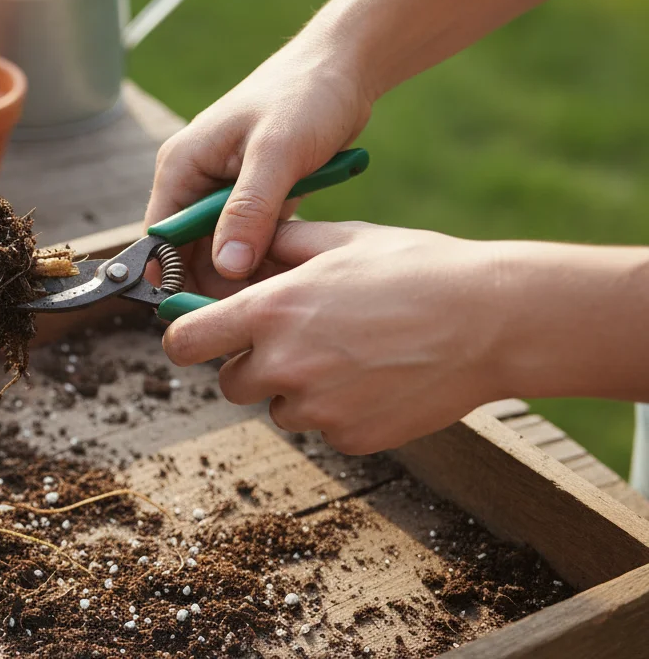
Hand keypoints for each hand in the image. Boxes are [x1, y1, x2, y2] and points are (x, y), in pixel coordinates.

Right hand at [145, 33, 373, 283]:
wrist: (344, 67)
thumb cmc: (305, 95)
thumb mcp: (276, 153)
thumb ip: (249, 209)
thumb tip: (225, 266)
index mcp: (181, 166)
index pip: (158, 239)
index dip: (173, 279)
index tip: (204, 312)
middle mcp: (194, 181)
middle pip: (188, 253)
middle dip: (217, 281)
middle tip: (256, 305)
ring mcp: (224, 192)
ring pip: (221, 252)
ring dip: (246, 272)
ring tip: (280, 288)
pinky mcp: (254, 198)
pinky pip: (250, 241)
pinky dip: (266, 257)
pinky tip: (292, 270)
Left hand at [162, 221, 510, 454]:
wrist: (494, 320)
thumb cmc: (418, 269)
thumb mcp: (342, 240)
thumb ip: (280, 247)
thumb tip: (242, 249)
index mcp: (271, 311)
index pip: (184, 341)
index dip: (186, 338)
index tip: (197, 334)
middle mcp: (284, 364)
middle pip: (229, 382)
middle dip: (251, 364)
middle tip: (297, 340)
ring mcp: (317, 408)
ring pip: (278, 408)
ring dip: (298, 389)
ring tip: (352, 354)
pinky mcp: (351, 437)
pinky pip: (325, 429)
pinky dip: (341, 411)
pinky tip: (379, 379)